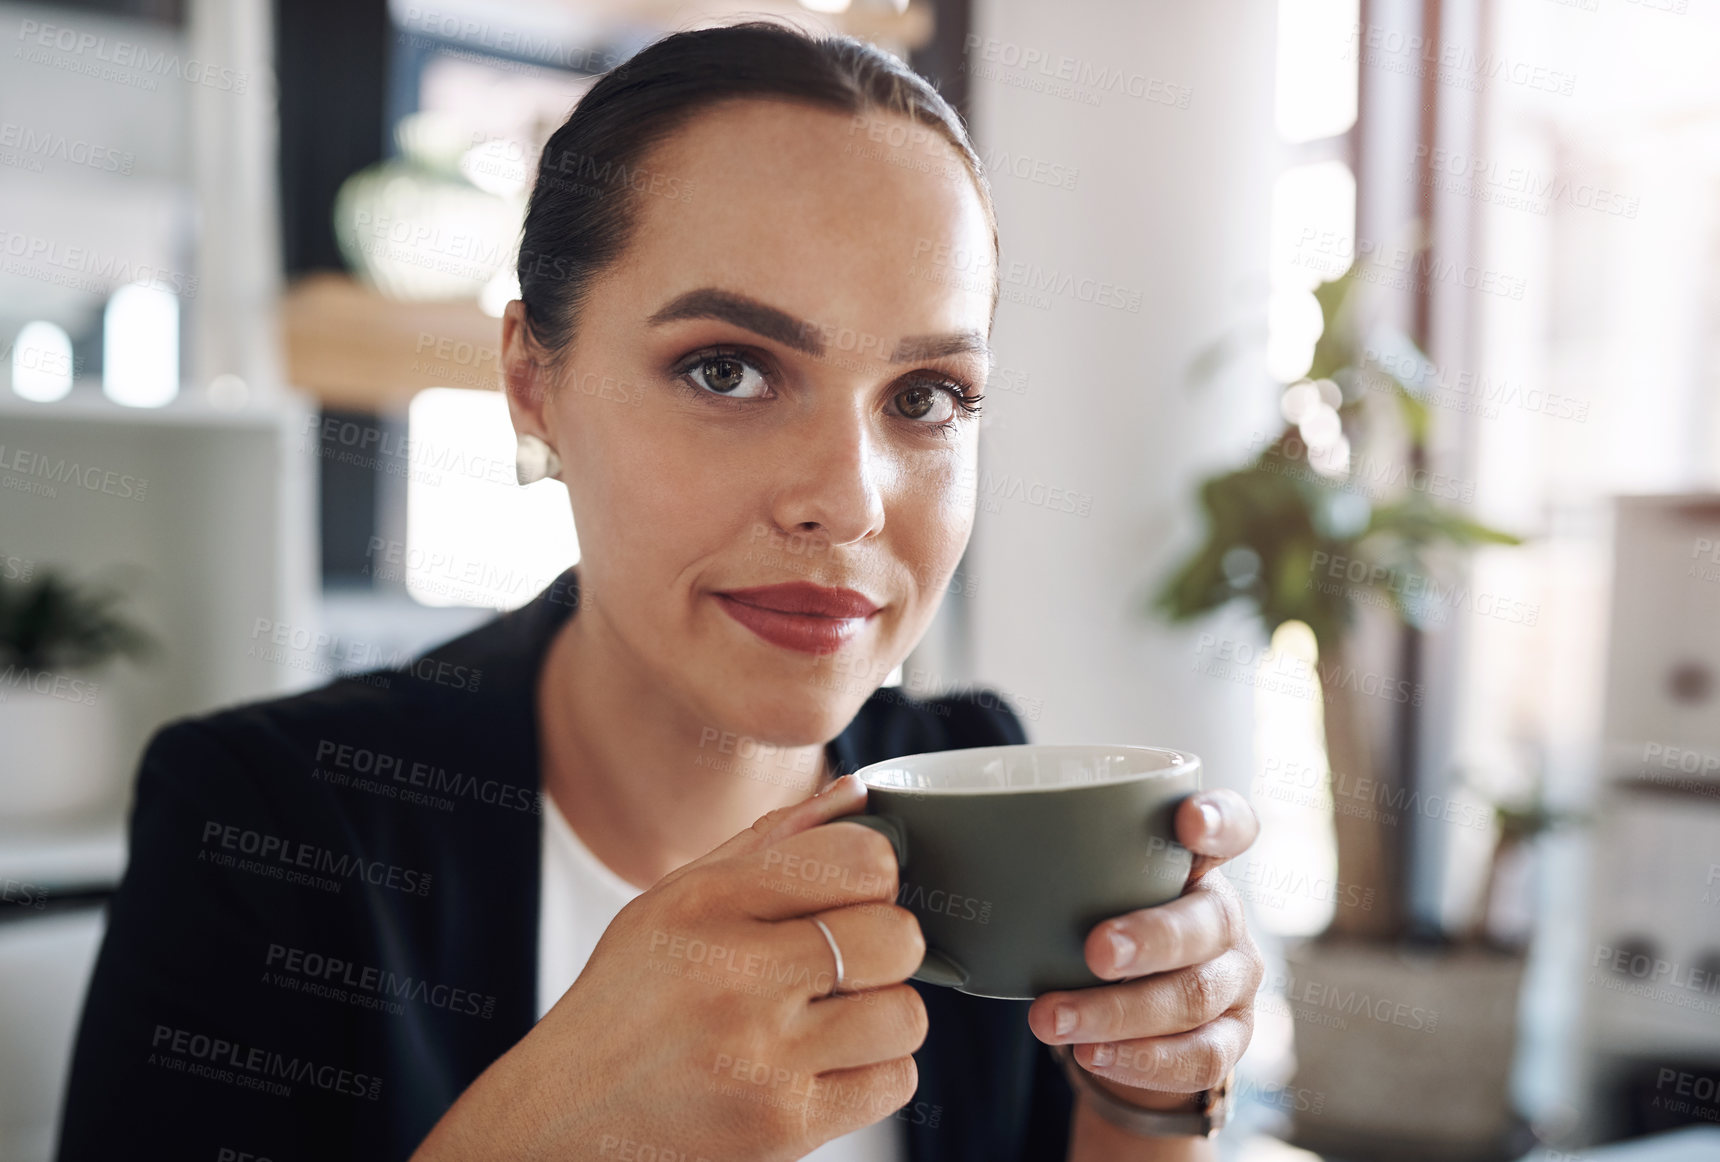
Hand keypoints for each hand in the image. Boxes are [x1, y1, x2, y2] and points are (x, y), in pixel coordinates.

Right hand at [411, 774, 926, 1161]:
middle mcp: (735, 974)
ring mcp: (762, 1056)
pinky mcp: (783, 1126)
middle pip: (897, 938)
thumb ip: (770, 842)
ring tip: (832, 1017)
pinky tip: (822, 1064)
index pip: (860, 860)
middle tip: (846, 961)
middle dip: (887, 945)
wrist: (564, 1116)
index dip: (876, 872)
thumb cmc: (628, 1000)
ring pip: (905, 1015)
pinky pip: (893, 1082)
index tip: (856, 892)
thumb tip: (859, 796)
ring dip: (882, 1015)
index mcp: (707, 902)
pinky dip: (873, 1073)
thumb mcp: (673, 900)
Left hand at [1027, 789, 1262, 1110]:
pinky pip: (1200, 1056)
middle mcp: (1224, 916)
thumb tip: (916, 837)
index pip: (1232, 824)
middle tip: (1093, 950)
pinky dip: (1142, 1060)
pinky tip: (1090, 1055)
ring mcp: (1234, 980)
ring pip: (1195, 994)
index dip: (1219, 819)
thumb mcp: (1079, 891)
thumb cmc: (1093, 929)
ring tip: (1051, 1020)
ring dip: (1119, 1010)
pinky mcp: (1231, 1039)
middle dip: (1150, 936)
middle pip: (1209, 920)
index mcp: (1194, 862)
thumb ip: (1040, 863)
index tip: (1187, 821)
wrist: (1131, 1021)